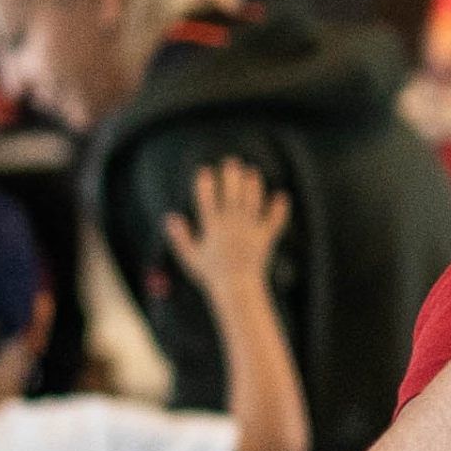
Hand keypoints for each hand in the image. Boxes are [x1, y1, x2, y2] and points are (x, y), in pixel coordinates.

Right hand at [161, 159, 291, 297]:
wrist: (236, 289)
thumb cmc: (210, 273)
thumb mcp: (190, 257)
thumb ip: (180, 237)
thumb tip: (169, 217)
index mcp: (213, 228)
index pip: (207, 201)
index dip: (205, 184)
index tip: (205, 170)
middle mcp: (231, 226)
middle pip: (232, 195)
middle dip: (231, 177)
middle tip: (231, 162)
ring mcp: (250, 231)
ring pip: (252, 203)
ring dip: (253, 186)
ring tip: (252, 172)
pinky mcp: (265, 238)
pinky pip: (274, 221)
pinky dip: (279, 209)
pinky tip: (281, 196)